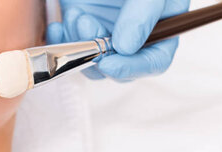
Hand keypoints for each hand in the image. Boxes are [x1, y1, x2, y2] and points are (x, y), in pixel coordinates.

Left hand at [46, 0, 189, 80]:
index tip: (110, 62)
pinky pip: (70, 48)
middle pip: (120, 65)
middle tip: (85, 24)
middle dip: (99, 52)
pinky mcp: (81, 25)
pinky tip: (59, 22)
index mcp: (162, 21)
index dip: (133, 67)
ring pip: (92, 60)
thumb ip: (142, 14)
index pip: (155, 60)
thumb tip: (127, 48)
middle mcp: (135, 32)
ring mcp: (107, 30)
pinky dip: (62, 40)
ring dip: (78, 44)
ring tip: (76, 14)